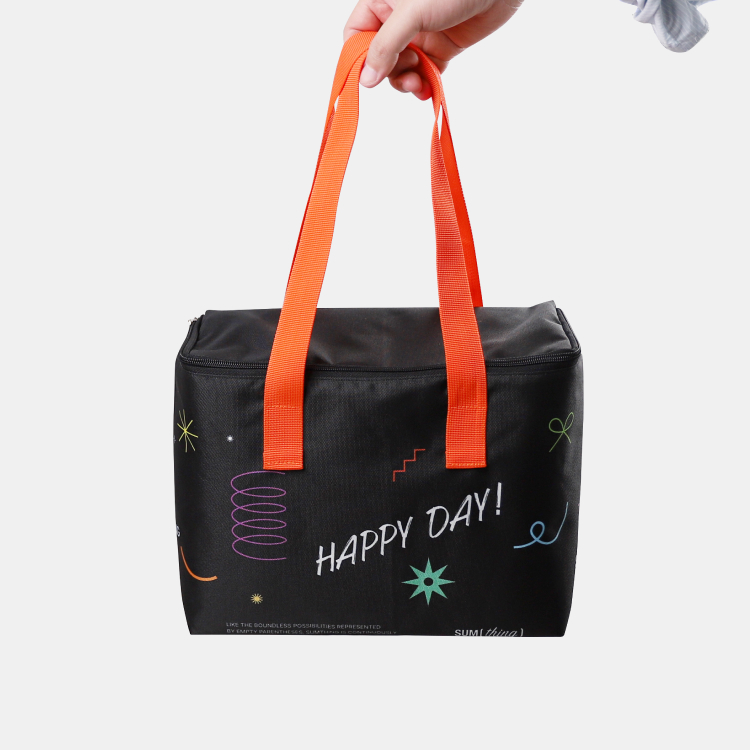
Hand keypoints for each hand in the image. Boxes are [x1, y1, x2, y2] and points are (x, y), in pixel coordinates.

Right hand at [344, 0, 523, 99]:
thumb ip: (386, 46)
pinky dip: (425, 85)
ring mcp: (419, 35)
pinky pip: (424, 73)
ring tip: (419, 85)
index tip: (369, 79)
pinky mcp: (440, 48)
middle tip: (407, 77)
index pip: (356, 35)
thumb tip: (366, 79)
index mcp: (382, 2)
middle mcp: (398, 20)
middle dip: (389, 73)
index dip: (359, 58)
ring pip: (401, 69)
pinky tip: (429, 91)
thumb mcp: (411, 14)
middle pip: (379, 58)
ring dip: (407, 82)